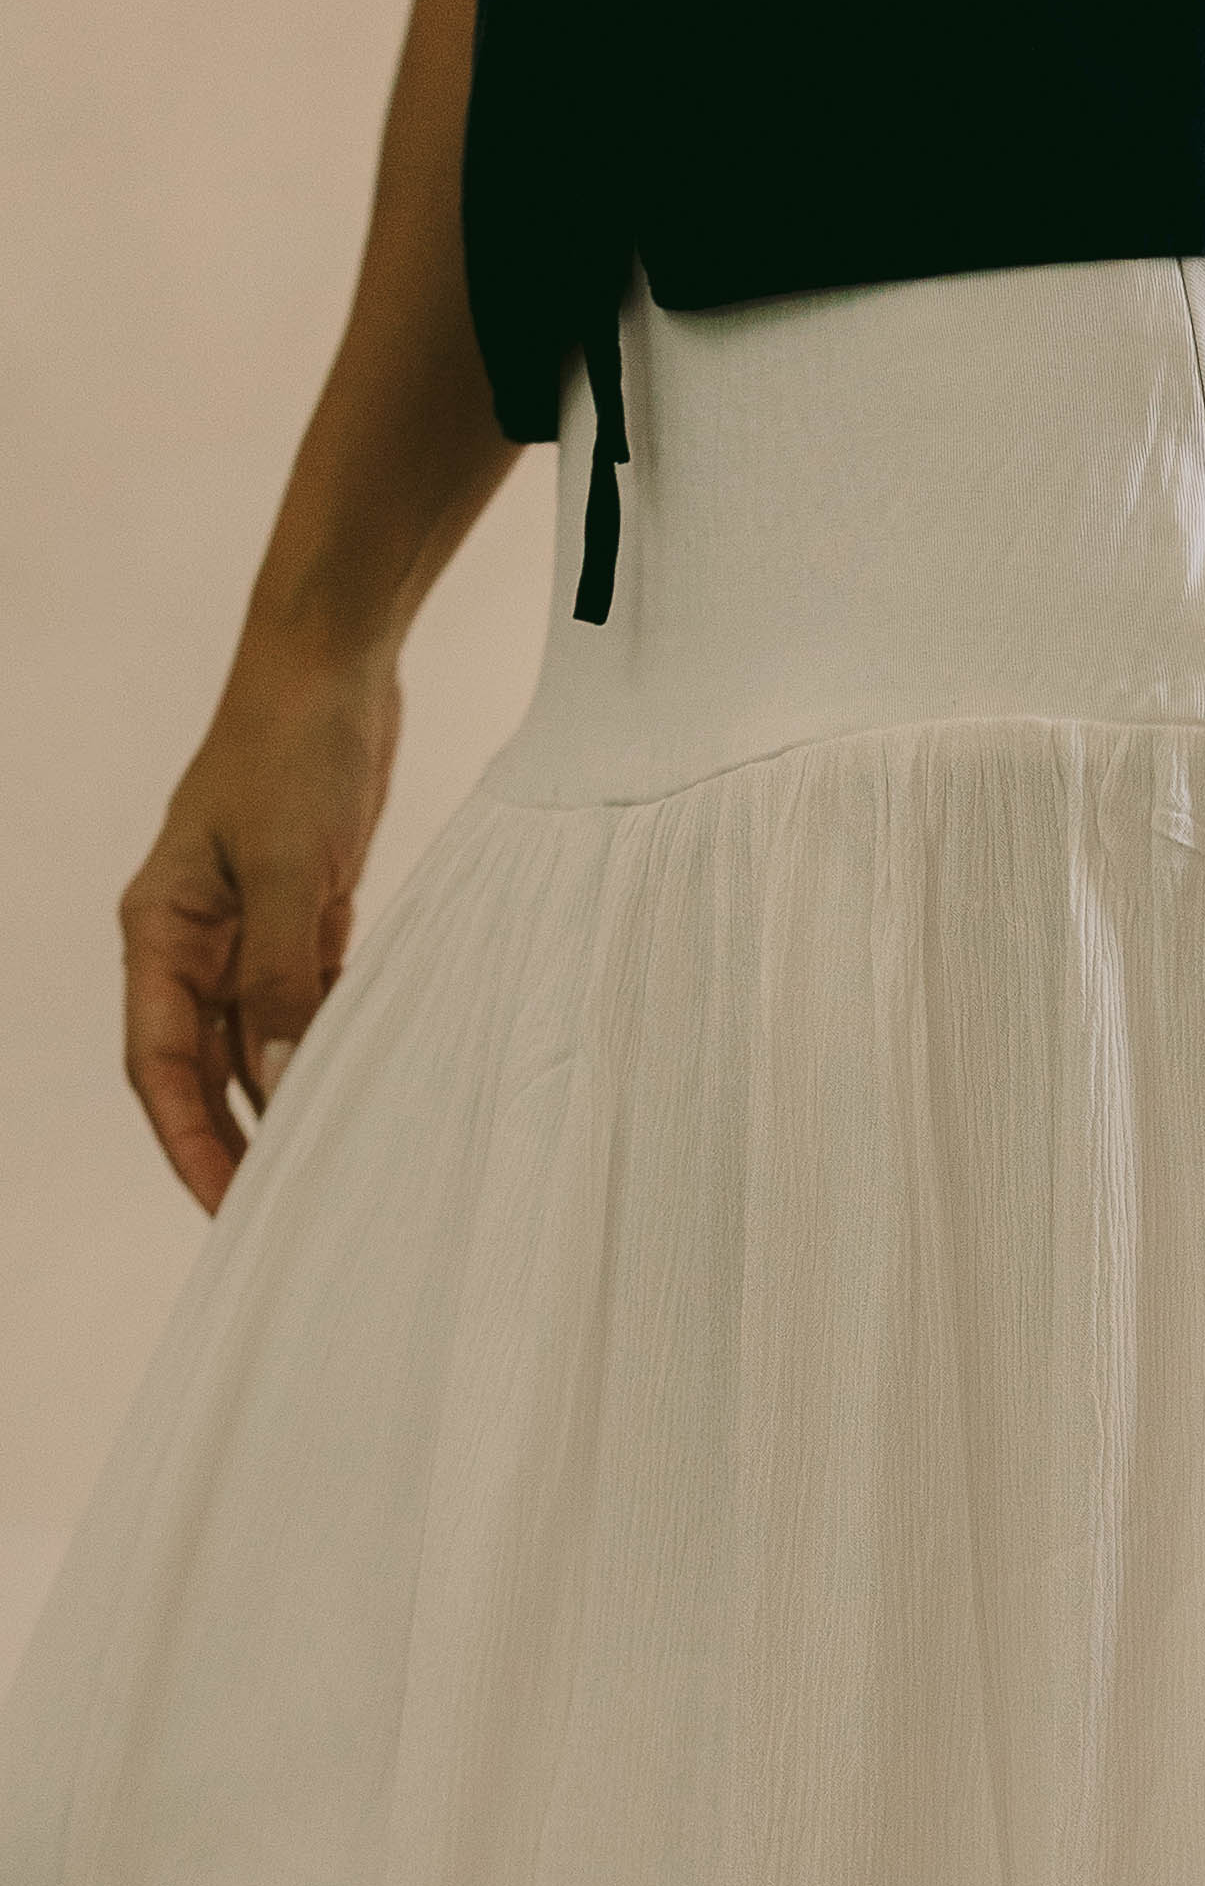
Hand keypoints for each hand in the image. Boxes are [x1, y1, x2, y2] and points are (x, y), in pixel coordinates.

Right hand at [119, 633, 403, 1213]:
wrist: (332, 664)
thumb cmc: (293, 750)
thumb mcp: (290, 868)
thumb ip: (284, 977)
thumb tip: (279, 1083)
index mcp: (159, 930)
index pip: (159, 1065)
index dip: (187, 1144)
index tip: (228, 1211)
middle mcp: (191, 939)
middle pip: (204, 1070)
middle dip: (234, 1145)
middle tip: (282, 1221)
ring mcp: (246, 929)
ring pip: (259, 1043)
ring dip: (287, 1106)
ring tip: (332, 1176)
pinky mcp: (302, 916)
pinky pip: (306, 1006)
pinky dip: (326, 1052)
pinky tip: (364, 1100)